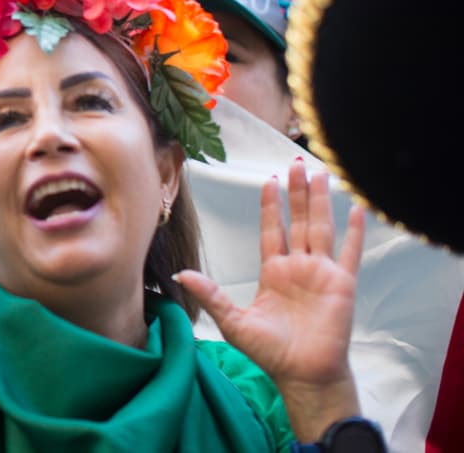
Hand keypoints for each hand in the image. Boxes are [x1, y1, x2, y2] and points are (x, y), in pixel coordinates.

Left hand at [175, 158, 363, 439]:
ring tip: (320, 173)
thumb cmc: (270, 352)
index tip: (269, 180)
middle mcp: (298, 267)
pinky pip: (350, 252)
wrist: (303, 376)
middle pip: (297, 220)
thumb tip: (181, 273)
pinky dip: (355, 231)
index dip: (270, 205)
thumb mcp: (233, 321)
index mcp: (273, 272)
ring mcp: (321, 273)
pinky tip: (357, 208)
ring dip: (320, 201)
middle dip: (296, 192)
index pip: (271, 230)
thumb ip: (210, 294)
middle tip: (295, 162)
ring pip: (320, 227)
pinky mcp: (342, 284)